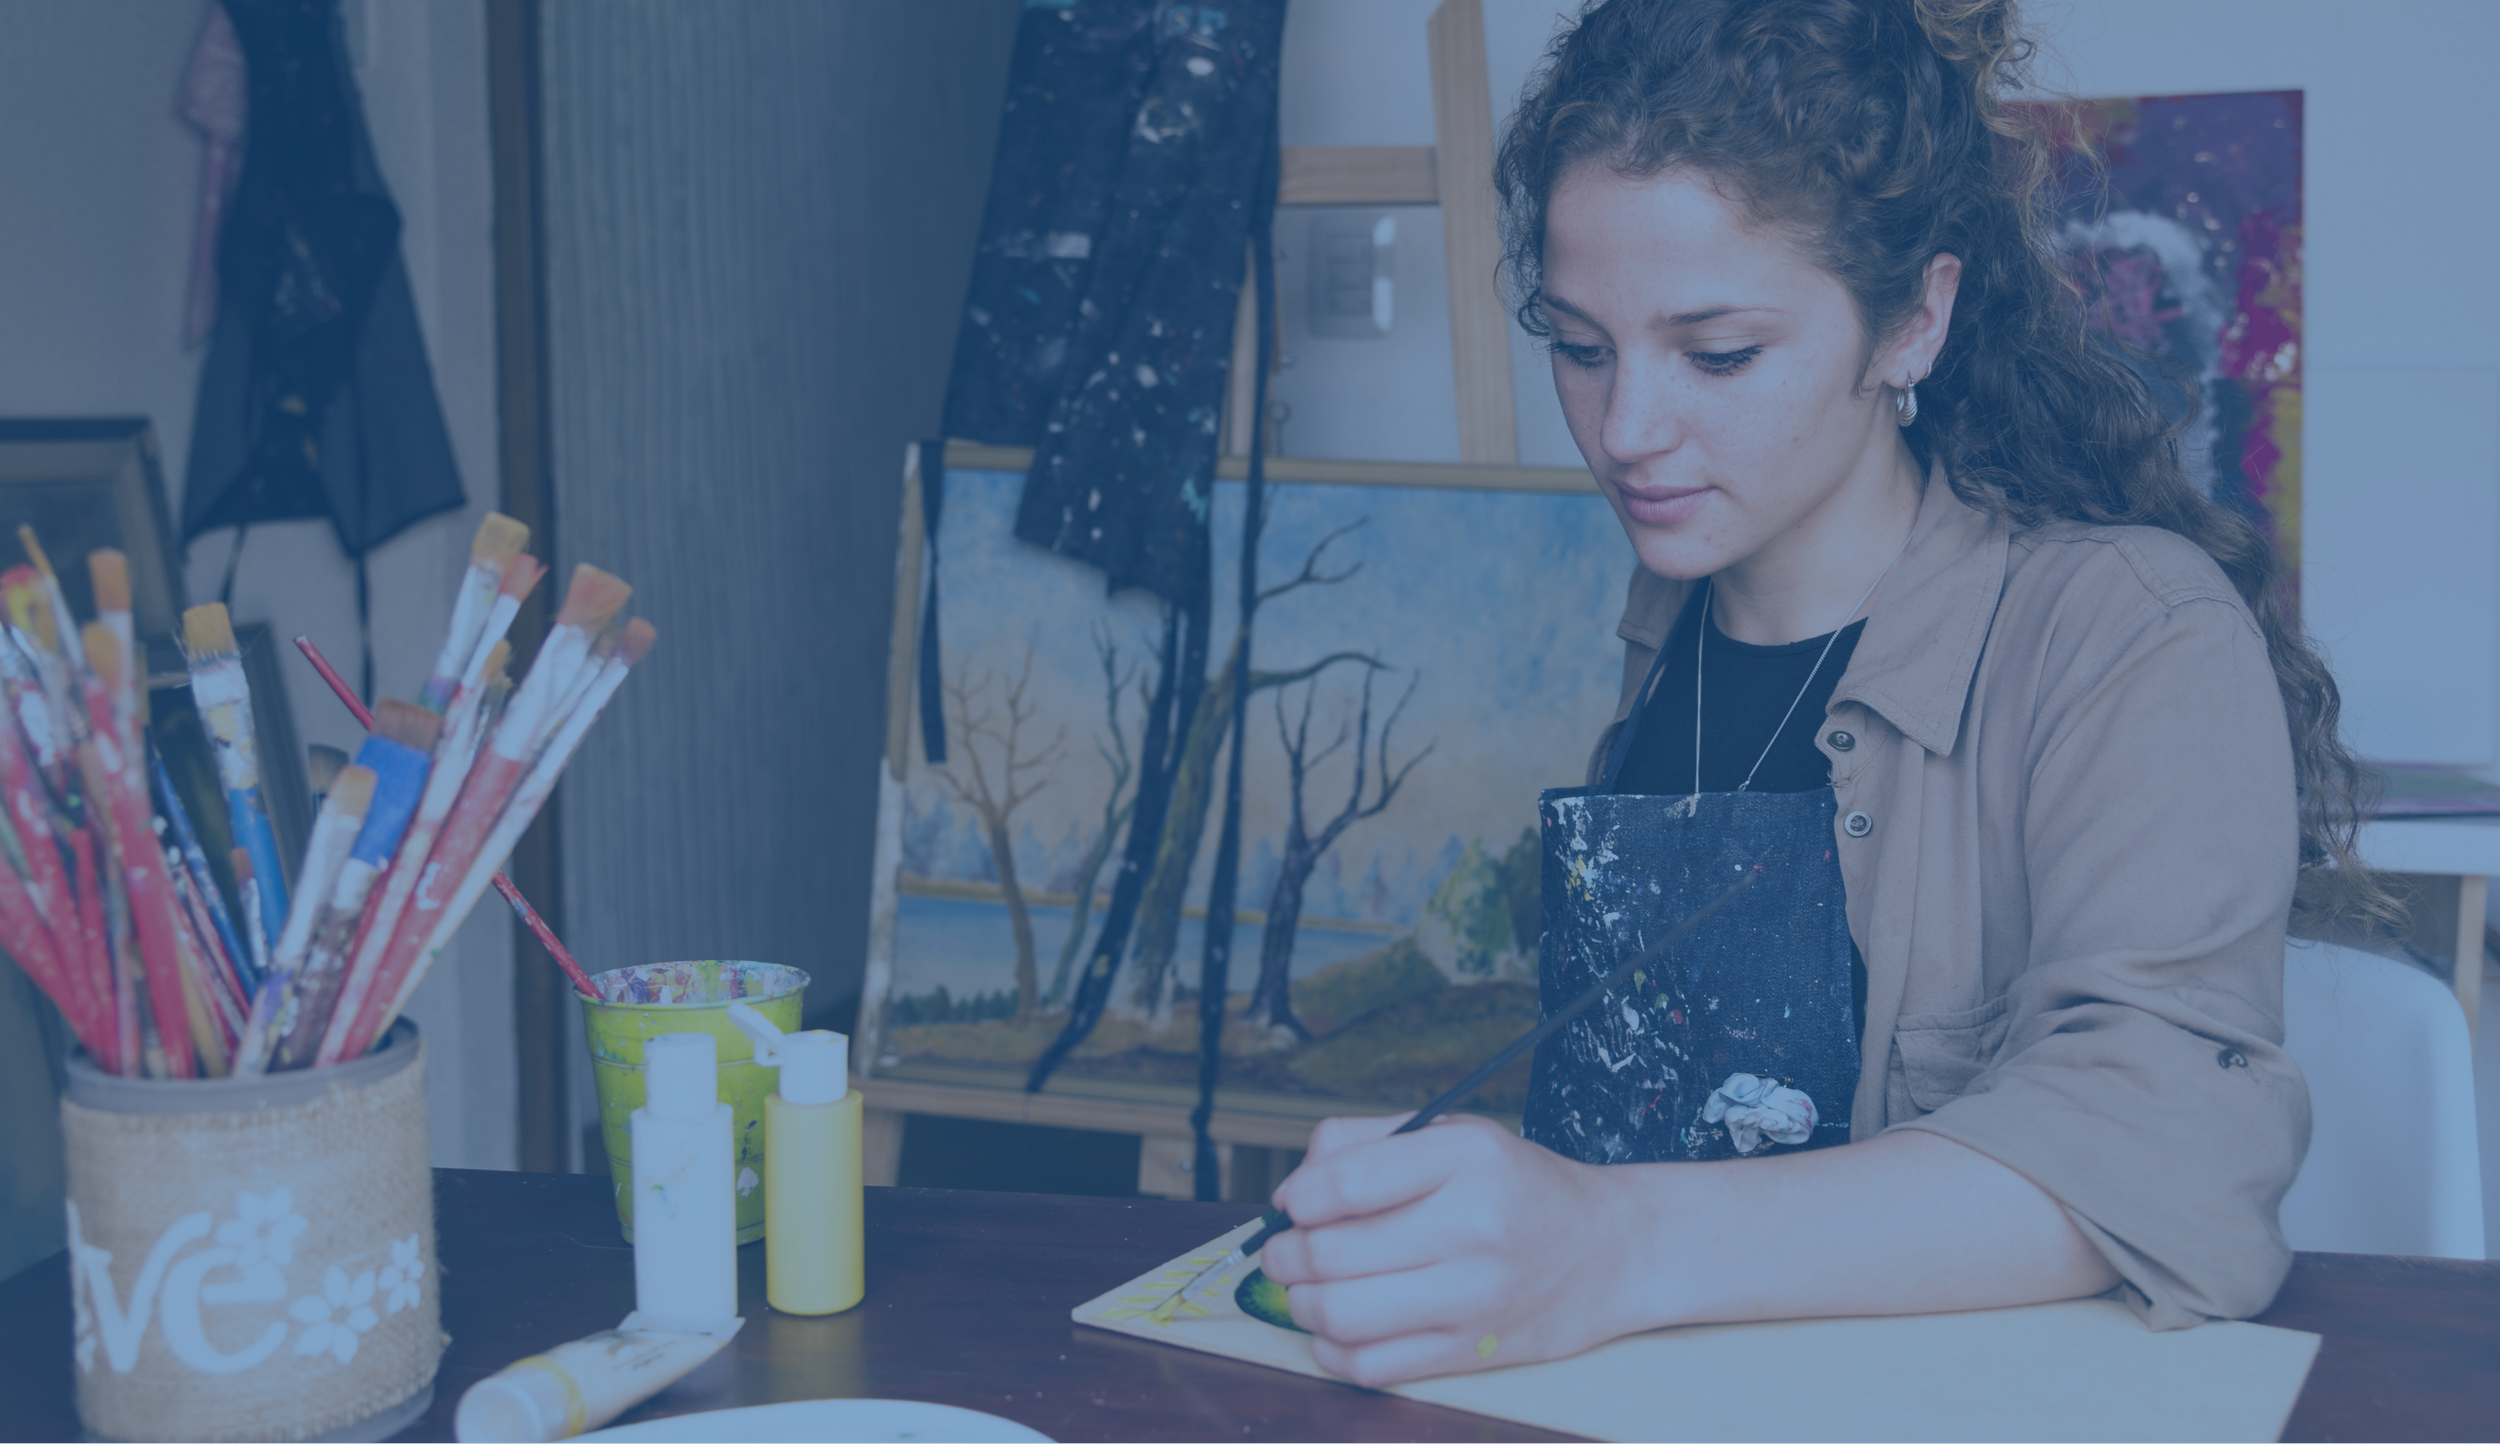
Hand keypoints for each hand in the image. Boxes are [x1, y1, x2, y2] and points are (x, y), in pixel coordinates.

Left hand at [1262, 1113, 1639, 1385]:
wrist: (1608, 1250)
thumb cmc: (1515, 1188)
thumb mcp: (1454, 1137)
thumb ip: (1365, 1144)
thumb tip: (1291, 1193)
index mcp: (1466, 1159)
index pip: (1349, 1182)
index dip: (1299, 1197)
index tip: (1293, 1204)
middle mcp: (1473, 1227)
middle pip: (1333, 1252)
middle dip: (1286, 1254)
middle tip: (1285, 1251)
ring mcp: (1474, 1297)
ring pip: (1342, 1314)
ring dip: (1300, 1304)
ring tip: (1305, 1288)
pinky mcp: (1472, 1352)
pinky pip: (1371, 1365)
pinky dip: (1332, 1350)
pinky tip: (1337, 1328)